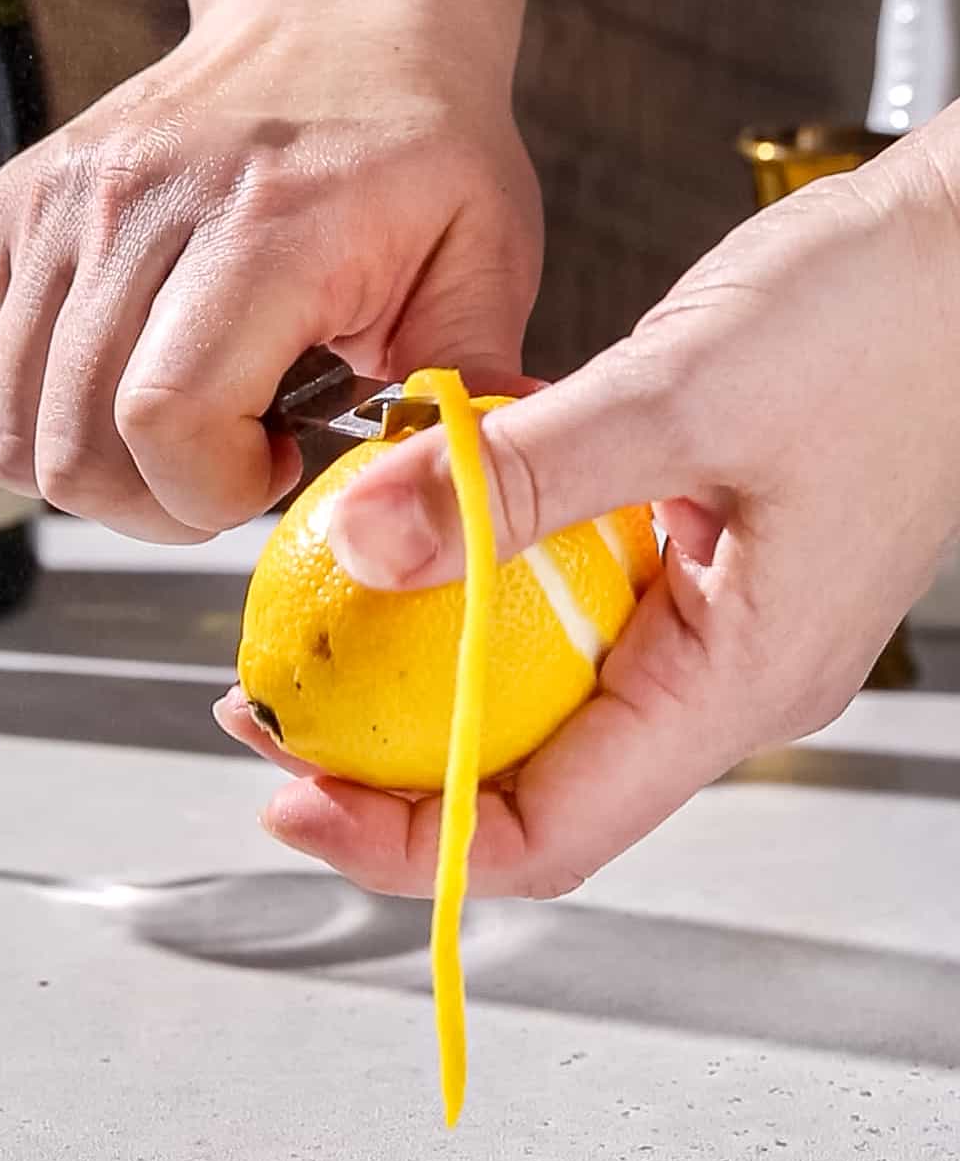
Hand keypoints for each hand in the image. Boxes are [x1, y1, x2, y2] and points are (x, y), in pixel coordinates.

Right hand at [0, 0, 541, 540]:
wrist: (335, 15)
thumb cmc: (417, 147)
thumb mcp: (487, 258)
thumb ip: (470, 386)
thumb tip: (478, 498)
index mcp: (264, 222)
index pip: (164, 417)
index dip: (211, 489)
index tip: (280, 462)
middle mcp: (140, 201)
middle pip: (75, 444)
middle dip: (158, 502)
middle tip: (235, 460)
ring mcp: (62, 199)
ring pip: (14, 422)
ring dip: (101, 465)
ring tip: (192, 418)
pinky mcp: (17, 206)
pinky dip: (55, 408)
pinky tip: (145, 368)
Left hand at [216, 119, 959, 892]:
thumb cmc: (881, 318)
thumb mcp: (679, 393)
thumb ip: (518, 477)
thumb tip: (368, 541)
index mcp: (741, 679)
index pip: (549, 833)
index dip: (406, 842)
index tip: (293, 795)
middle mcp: (732, 675)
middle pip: (535, 778)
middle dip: (392, 760)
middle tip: (278, 698)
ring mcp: (724, 617)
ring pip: (550, 691)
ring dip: (431, 667)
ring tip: (330, 616)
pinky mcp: (710, 553)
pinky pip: (577, 607)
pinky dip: (491, 584)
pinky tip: (432, 529)